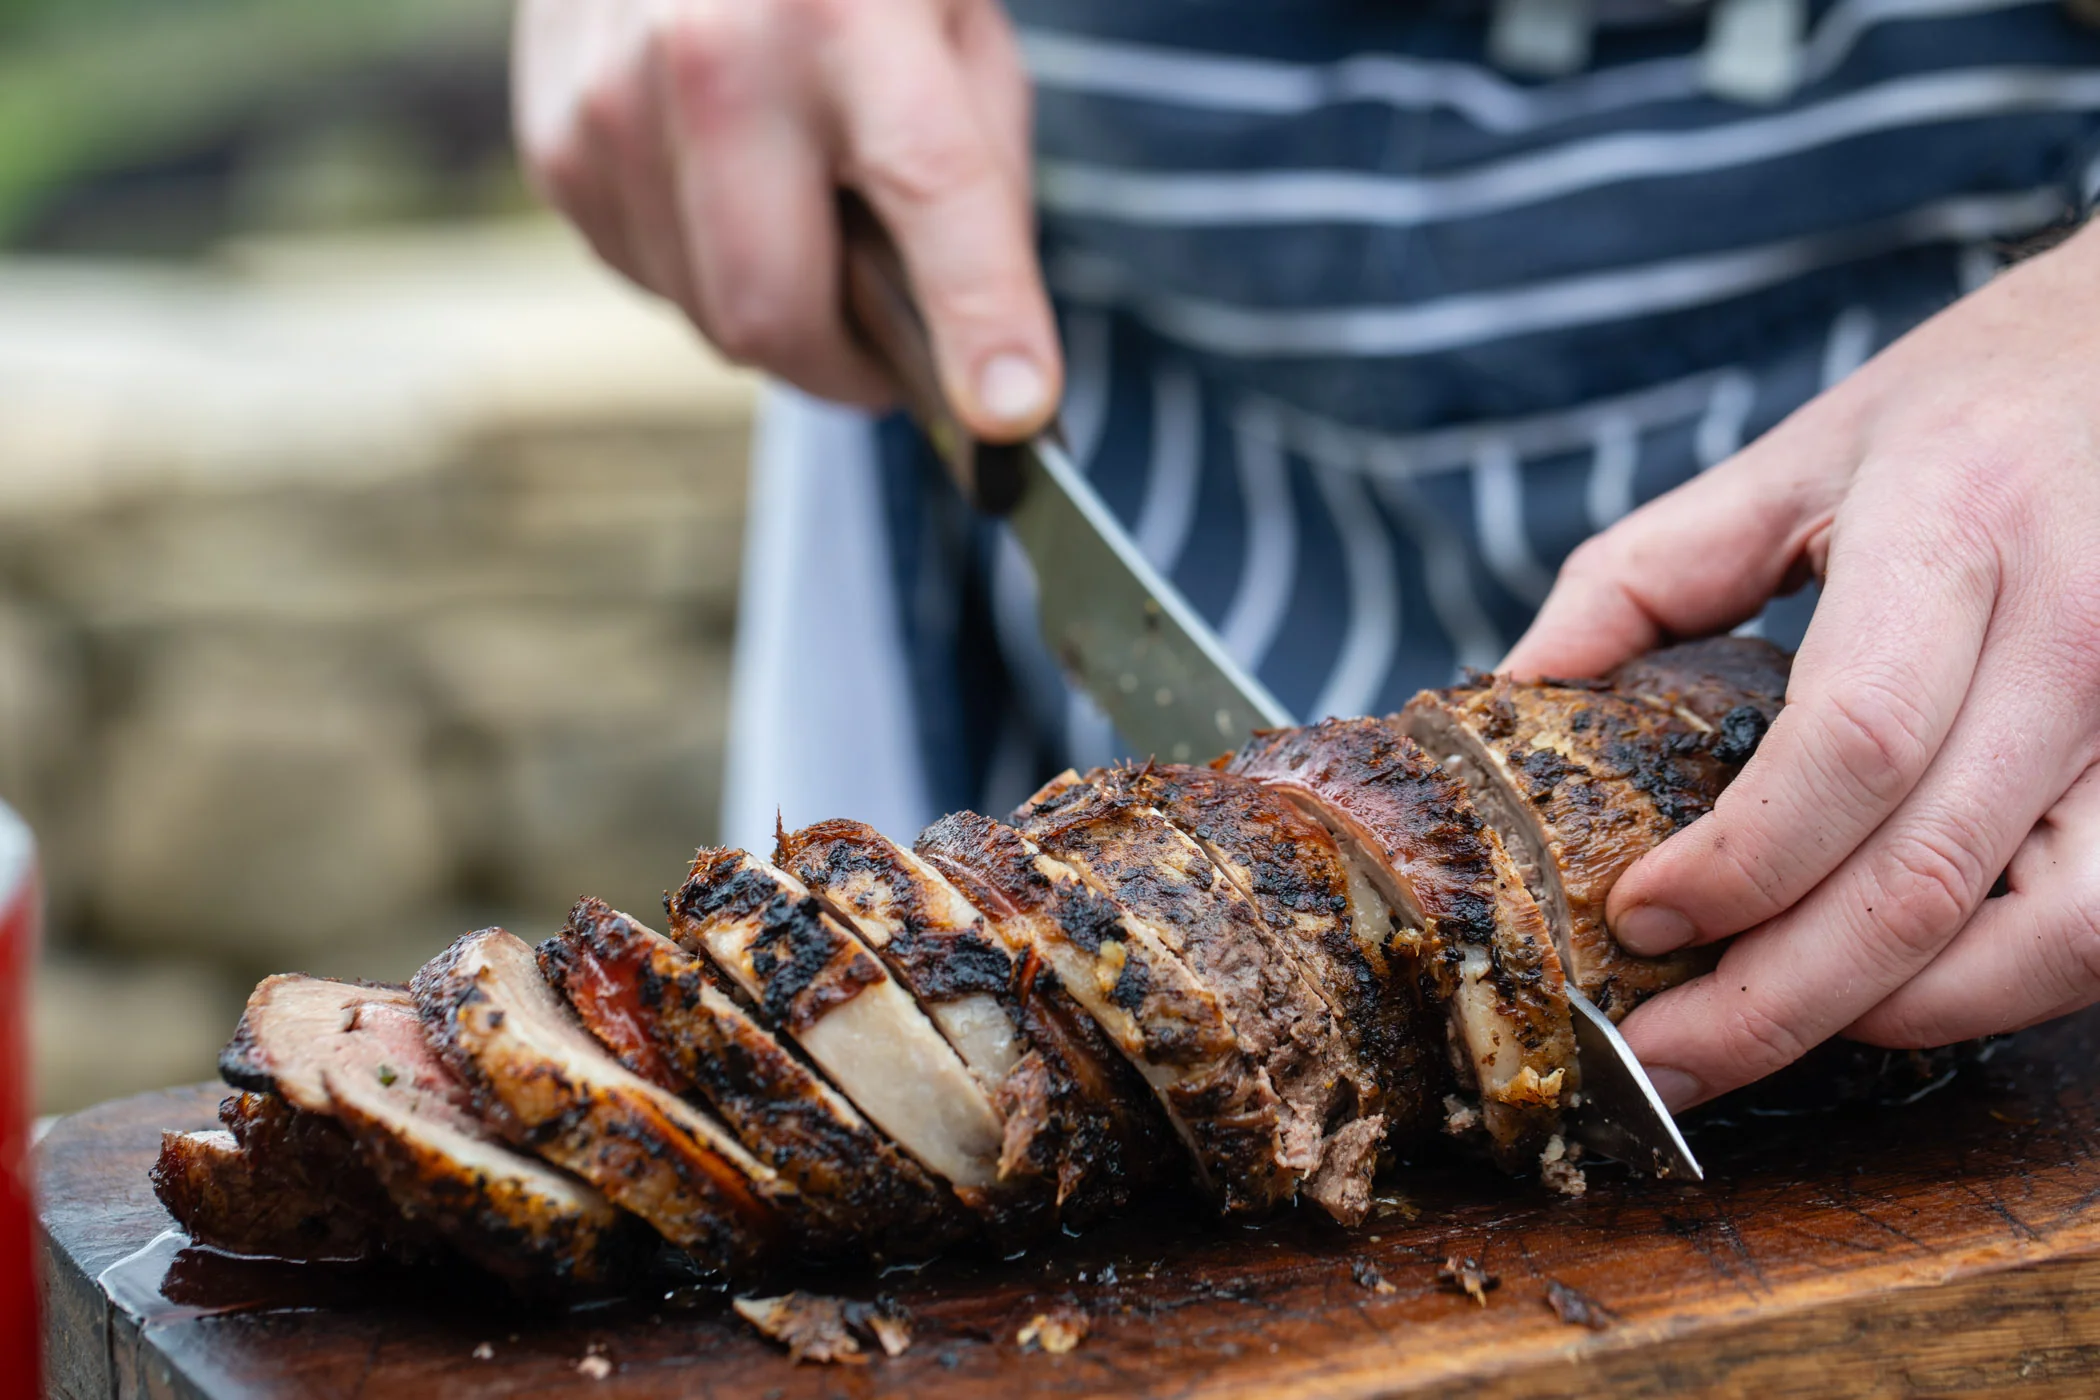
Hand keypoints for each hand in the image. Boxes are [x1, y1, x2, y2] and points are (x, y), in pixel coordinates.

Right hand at [512, 0, 1059, 437]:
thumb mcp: (955, 33)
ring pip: (706, 320)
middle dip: (848, 369)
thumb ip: (980, 187)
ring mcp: (609, 100)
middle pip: (775, 318)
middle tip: (893, 357)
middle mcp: (713, 56)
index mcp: (848, 16)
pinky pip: (649, 279)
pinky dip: (703, 268)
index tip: (1012, 418)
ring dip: (776, 311)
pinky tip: (725, 184)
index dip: (980, 324)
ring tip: (803, 214)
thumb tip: (986, 360)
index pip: (934, 199)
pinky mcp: (555, 142)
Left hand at [1503, 219, 2099, 1110]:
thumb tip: (1515, 689)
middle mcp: (2081, 629)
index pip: (1853, 741)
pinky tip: (1892, 992)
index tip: (1635, 917)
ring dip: (1898, 1015)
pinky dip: (1998, 991)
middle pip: (1930, 872)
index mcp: (1957, 528)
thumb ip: (1647, 572)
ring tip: (1766, 1035)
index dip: (1740, 861)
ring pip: (2056, 937)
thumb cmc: (1977, 404)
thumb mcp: (1800, 453)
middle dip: (1777, 999)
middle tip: (1658, 1061)